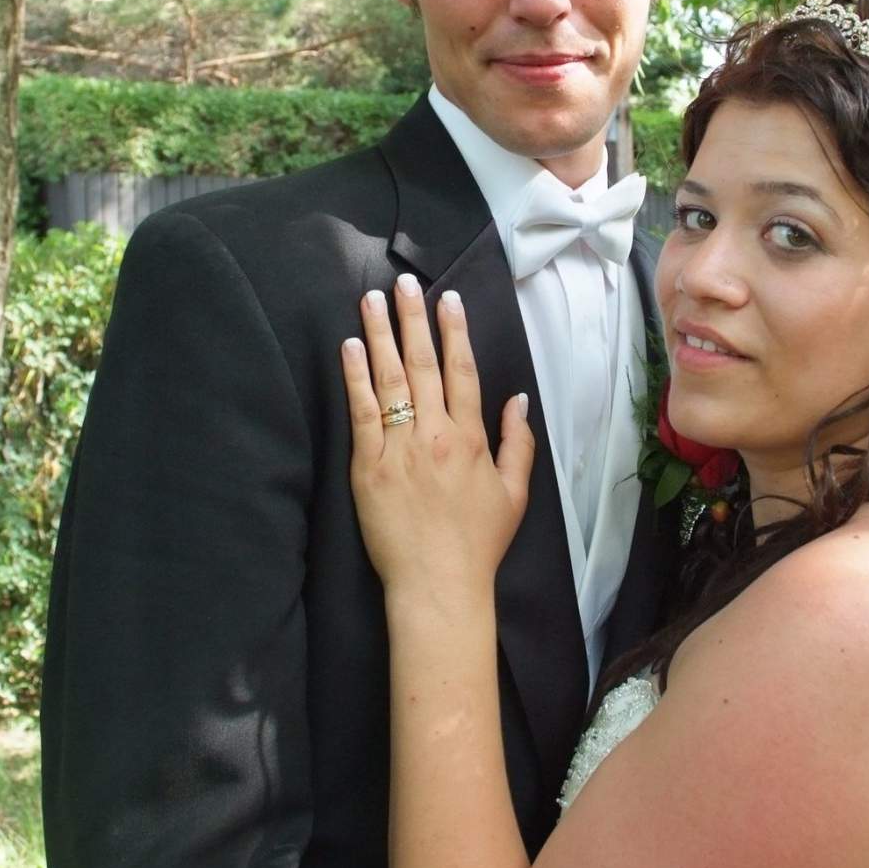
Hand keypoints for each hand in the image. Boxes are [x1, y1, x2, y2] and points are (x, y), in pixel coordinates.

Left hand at [341, 277, 533, 594]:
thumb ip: (518, 443)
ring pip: (390, 379)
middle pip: (423, 364)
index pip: (463, 371)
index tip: (448, 300)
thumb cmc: (478, 544)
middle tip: (405, 283)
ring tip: (371, 299)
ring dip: (380, 335)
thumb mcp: (514, 494)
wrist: (439, 584)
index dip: (455, 332)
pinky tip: (350, 347)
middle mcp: (436, 435)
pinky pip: (362, 412)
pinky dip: (356, 377)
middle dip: (414, 319)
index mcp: (472, 439)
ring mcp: (400, 448)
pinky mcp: (369, 467)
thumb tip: (518, 400)